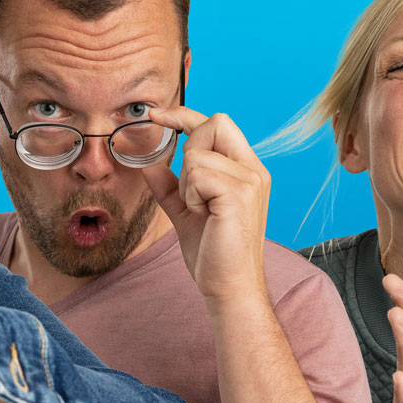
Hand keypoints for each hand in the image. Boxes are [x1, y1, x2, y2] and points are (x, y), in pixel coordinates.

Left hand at [150, 106, 273, 309]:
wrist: (229, 287)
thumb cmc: (214, 254)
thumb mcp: (185, 213)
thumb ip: (170, 187)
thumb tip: (149, 165)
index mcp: (246, 170)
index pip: (218, 124)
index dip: (184, 115)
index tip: (157, 116)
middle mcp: (253, 170)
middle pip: (213, 124)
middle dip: (188, 150)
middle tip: (191, 191)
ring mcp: (250, 179)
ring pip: (196, 154)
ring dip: (187, 185)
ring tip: (201, 211)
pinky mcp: (239, 193)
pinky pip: (196, 174)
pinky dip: (190, 195)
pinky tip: (203, 215)